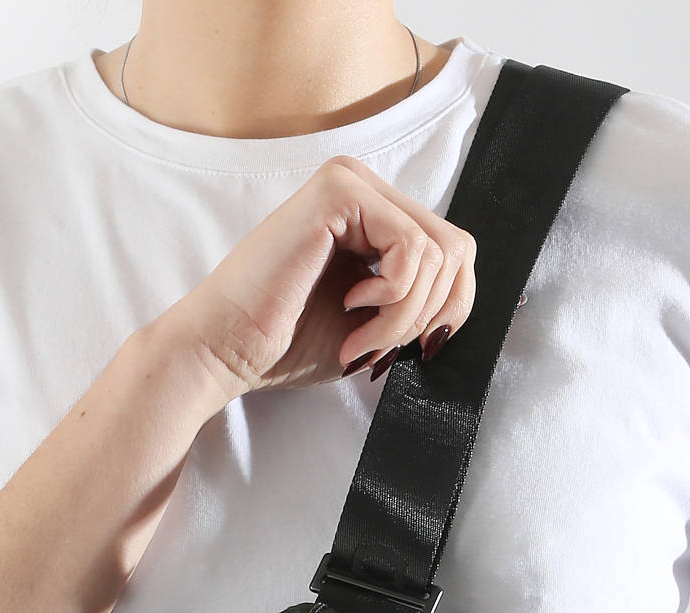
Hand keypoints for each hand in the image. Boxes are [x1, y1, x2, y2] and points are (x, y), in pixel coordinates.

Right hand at [160, 155, 476, 404]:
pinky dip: (392, 297)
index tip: (415, 352)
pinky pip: (411, 247)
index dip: (451, 309)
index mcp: (374, 216)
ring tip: (360, 340)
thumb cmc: (287, 344)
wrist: (227, 351)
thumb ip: (417, 304)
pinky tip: (351, 308)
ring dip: (404, 316)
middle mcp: (365, 188)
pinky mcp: (339, 192)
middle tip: (382, 350)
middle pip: (456, 248)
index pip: (454, 251)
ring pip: (438, 252)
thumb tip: (463, 309)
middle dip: (430, 315)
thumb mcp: (375, 325)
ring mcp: (351, 183)